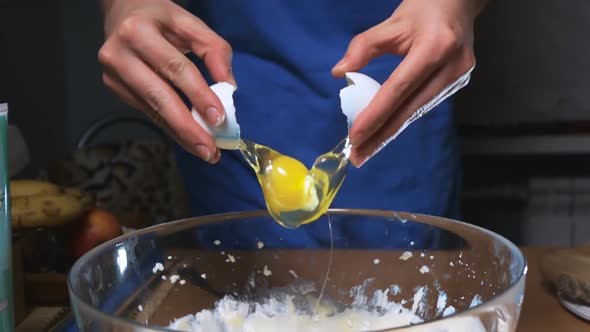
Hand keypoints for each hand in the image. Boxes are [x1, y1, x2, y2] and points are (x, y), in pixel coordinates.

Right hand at [98, 0, 235, 162]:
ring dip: (181, 134)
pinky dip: (170, 127)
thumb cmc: (160, 18)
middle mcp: (119, 54)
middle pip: (159, 97)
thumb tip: (229, 87)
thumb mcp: (190, 23)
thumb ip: (214, 50)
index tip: (218, 119)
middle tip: (210, 150)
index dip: (198, 95)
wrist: (122, 12)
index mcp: (139, 31)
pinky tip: (188, 138)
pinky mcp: (114, 88)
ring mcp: (112, 74)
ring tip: (205, 150)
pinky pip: (148, 112)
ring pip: (153, 110)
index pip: (175, 69)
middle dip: (187, 127)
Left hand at [332, 0, 485, 166]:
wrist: (461, 2)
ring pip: (417, 112)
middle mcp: (451, 67)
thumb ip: (364, 47)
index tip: (355, 137)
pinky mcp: (459, 83)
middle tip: (357, 157)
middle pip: (409, 110)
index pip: (398, 89)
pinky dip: (403, 118)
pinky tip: (385, 131)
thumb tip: (340, 73)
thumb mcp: (392, 22)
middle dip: (380, 136)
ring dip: (390, 132)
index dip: (375, 115)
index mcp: (435, 47)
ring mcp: (459, 78)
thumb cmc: (425, 7)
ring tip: (367, 149)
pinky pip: (424, 105)